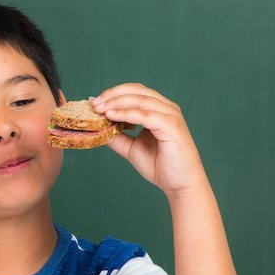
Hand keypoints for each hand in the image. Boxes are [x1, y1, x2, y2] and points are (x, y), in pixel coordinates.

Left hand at [94, 83, 208, 196]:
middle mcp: (167, 108)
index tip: (95, 102)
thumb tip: (98, 128)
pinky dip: (126, 114)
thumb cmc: (160, 165)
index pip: (135, 91)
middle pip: (137, 91)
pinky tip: (111, 116)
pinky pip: (145, 115)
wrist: (179, 184)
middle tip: (94, 104)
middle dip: (112, 95)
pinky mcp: (172, 126)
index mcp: (159, 110)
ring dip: (116, 102)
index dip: (114, 93)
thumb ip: (117, 136)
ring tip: (99, 109)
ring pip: (140, 100)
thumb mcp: (131, 148)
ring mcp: (171, 115)